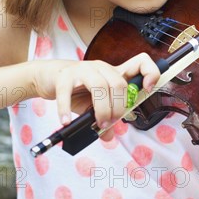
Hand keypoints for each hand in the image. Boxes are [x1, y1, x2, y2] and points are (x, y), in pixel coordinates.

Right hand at [31, 53, 159, 139]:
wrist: (49, 77)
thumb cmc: (76, 90)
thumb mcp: (93, 104)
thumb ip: (104, 118)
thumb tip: (109, 136)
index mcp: (114, 73)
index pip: (140, 63)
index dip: (150, 73)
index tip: (148, 89)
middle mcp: (101, 67)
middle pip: (119, 83)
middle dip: (118, 107)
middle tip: (110, 122)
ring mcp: (82, 69)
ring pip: (99, 86)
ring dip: (101, 109)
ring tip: (98, 123)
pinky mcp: (64, 76)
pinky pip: (66, 93)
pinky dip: (67, 110)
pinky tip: (67, 122)